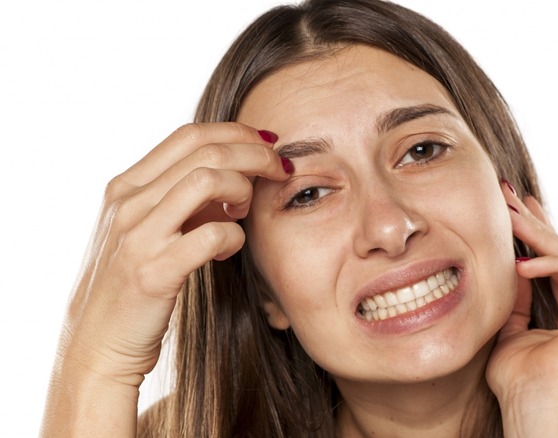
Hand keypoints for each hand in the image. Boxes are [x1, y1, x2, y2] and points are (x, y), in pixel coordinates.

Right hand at [57, 123, 288, 385]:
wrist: (97, 345)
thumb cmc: (132, 286)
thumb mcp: (147, 231)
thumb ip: (180, 201)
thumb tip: (233, 178)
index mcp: (125, 187)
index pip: (190, 135)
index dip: (236, 133)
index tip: (267, 145)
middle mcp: (128, 204)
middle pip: (206, 151)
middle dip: (255, 154)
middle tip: (280, 170)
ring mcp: (138, 237)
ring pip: (207, 180)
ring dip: (244, 188)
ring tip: (246, 210)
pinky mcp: (153, 274)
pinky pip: (212, 235)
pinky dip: (234, 237)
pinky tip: (232, 248)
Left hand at [486, 183, 557, 403]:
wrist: (540, 399)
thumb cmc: (522, 378)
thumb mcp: (514, 328)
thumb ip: (519, 299)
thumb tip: (516, 264)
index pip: (557, 268)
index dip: (536, 238)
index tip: (514, 211)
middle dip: (536, 226)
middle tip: (509, 197)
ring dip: (539, 236)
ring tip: (508, 218)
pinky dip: (554, 263)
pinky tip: (524, 264)